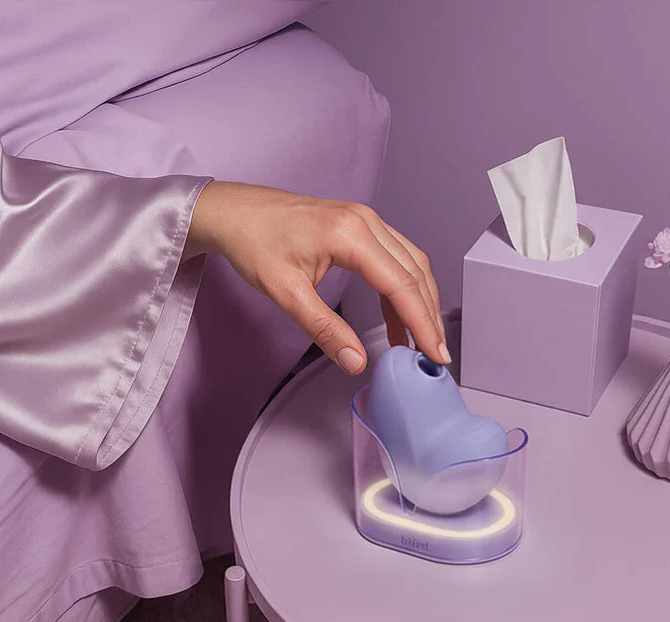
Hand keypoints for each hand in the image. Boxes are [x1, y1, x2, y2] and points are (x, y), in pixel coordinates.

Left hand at [182, 180, 448, 374]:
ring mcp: (366, 220)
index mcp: (350, 234)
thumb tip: (356, 362)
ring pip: (412, 264)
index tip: (434, 354)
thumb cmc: (253, 244)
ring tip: (422, 341)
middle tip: (436, 355)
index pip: (401, 285)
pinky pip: (396, 257)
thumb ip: (325, 330)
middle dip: (429, 317)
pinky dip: (404, 289)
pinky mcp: (361, 225)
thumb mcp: (286, 294)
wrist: (234, 212)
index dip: (422, 323)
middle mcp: (366, 221)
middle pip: (415, 274)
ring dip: (421, 302)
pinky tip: (398, 318)